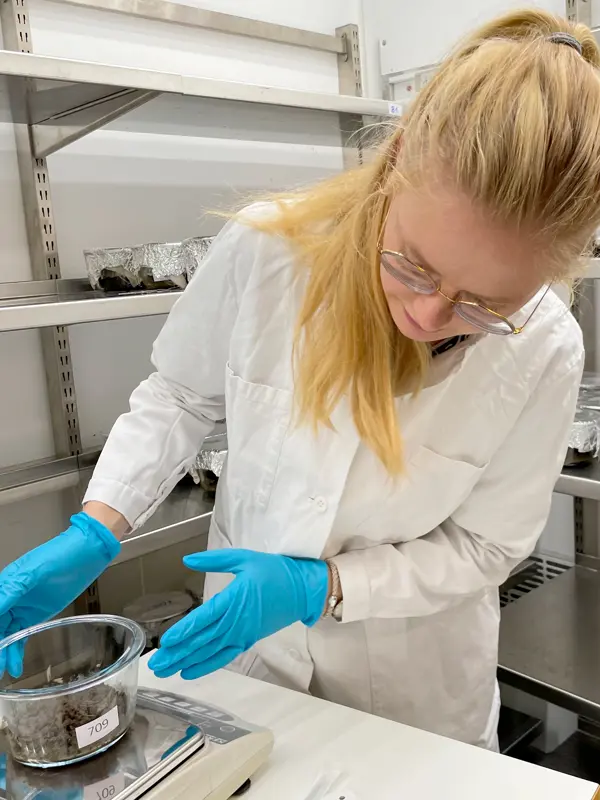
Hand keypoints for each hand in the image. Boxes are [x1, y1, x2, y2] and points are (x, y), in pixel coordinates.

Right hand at [0, 512, 119, 676]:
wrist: (87, 552)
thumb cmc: (61, 554)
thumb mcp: (35, 571)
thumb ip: (12, 590)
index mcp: (6, 584)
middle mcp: (10, 597)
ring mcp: (22, 607)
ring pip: (6, 634)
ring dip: (2, 652)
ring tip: (1, 671)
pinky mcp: (36, 614)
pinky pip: (21, 635)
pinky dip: (16, 651)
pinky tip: (14, 666)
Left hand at [148, 549, 328, 679]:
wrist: (303, 590)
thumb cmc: (274, 571)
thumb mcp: (245, 558)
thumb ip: (215, 560)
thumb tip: (188, 559)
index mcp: (235, 599)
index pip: (205, 618)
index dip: (185, 630)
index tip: (166, 641)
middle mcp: (237, 621)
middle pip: (203, 639)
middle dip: (178, 652)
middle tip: (156, 664)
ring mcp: (242, 633)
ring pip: (210, 651)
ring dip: (187, 661)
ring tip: (166, 670)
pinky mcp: (248, 640)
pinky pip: (224, 656)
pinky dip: (206, 665)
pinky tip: (189, 671)